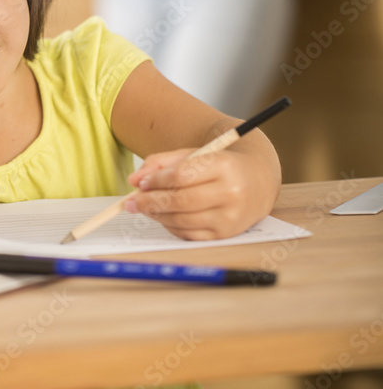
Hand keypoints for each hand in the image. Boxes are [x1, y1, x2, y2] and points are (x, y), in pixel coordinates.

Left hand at [124, 146, 276, 239]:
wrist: (257, 181)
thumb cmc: (220, 164)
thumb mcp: (194, 153)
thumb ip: (162, 162)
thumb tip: (134, 180)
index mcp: (224, 166)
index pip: (182, 175)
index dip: (157, 181)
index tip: (140, 183)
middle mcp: (230, 193)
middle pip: (181, 201)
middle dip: (150, 202)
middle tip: (131, 202)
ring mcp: (229, 217)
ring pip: (182, 220)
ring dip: (157, 215)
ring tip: (143, 208)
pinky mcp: (225, 235)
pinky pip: (189, 234)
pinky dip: (171, 226)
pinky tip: (163, 217)